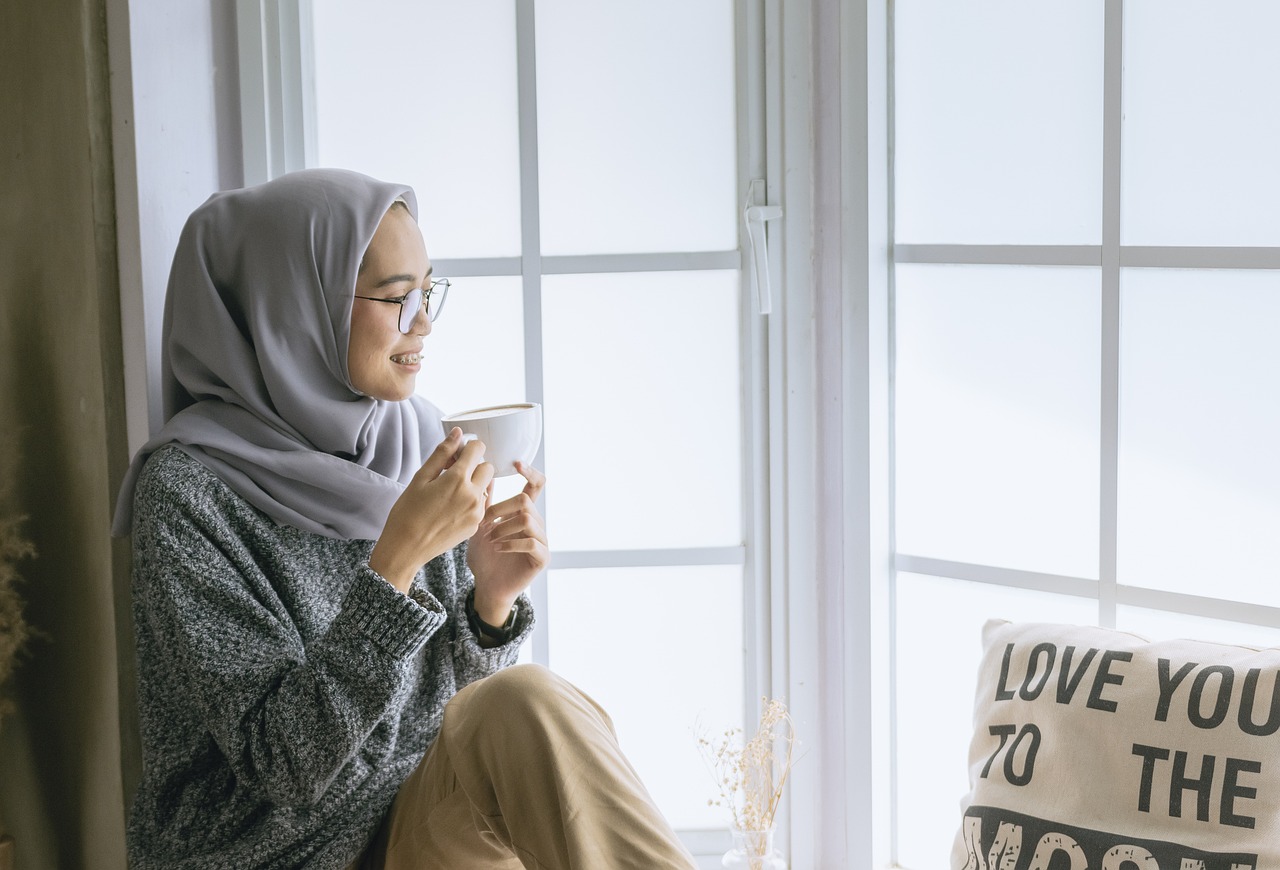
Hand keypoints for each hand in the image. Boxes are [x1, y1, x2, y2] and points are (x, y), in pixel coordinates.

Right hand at [369, 428, 494, 593]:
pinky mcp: (476, 526)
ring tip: (450, 494)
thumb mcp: (420, 479)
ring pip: (486, 487)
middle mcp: (473, 495)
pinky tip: (451, 509)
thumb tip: (457, 433)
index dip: (467, 448)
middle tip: (454, 473)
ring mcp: (477, 512)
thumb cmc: (407, 512)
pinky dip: (472, 502)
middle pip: (488, 468)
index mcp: (458, 479)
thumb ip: (442, 454)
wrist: (406, 549)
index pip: (478, 449)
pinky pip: (481, 506)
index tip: (457, 454)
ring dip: (474, 484)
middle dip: (475, 466)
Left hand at [466, 461, 548, 624]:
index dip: (530, 472)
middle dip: (501, 508)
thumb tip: (483, 473)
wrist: (486, 586)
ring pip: (528, 519)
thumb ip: (485, 502)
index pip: (535, 486)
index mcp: (524, 513)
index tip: (516, 463)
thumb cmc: (484, 556)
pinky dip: (512, 543)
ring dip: (504, 527)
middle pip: (526, 501)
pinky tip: (498, 548)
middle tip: (484, 521)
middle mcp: (536, 524)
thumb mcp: (479, 525)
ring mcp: (542, 541)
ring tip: (490, 539)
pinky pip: (532, 542)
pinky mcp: (542, 558)